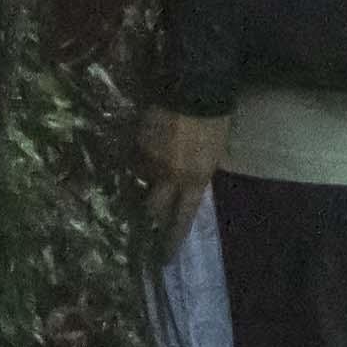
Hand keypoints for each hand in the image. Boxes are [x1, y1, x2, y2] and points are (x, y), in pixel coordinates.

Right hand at [139, 106, 230, 262]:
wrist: (195, 89)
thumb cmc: (215, 119)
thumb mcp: (215, 152)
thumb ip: (200, 172)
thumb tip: (191, 184)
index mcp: (195, 180)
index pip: (181, 218)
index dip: (172, 239)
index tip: (165, 257)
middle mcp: (169, 176)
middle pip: (152, 208)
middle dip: (148, 219)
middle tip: (141, 229)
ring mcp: (149, 160)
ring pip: (139, 181)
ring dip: (141, 183)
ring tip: (138, 183)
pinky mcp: (135, 143)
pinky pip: (132, 158)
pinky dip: (135, 159)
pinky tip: (137, 153)